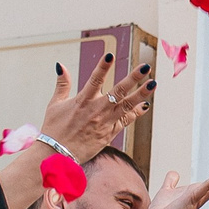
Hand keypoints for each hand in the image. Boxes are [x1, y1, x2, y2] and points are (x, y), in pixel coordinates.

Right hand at [37, 51, 152, 158]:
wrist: (58, 154)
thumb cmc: (55, 129)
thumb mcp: (55, 104)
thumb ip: (62, 84)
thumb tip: (60, 66)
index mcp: (82, 101)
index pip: (94, 80)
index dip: (102, 67)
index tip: (110, 54)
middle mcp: (96, 110)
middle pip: (118, 91)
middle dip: (133, 78)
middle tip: (145, 67)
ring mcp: (105, 122)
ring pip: (127, 105)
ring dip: (141, 94)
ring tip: (153, 83)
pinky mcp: (109, 133)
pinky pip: (126, 120)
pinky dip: (136, 112)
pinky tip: (146, 104)